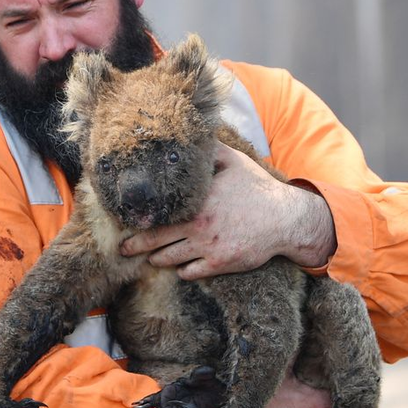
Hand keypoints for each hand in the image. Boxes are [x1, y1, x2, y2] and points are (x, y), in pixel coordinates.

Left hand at [118, 142, 335, 279]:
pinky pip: (190, 273)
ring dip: (157, 259)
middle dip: (135, 246)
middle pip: (154, 241)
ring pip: (169, 259)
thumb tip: (191, 134)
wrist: (284, 219)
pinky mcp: (220, 264)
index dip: (140, 219)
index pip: (157, 213)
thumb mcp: (232, 162)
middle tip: (122, 249)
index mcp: (196, 200)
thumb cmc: (257, 188)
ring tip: (149, 257)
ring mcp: (207, 247)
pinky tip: (179, 266)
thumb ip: (208, 151)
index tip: (127, 221)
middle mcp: (197, 225)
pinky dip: (181, 270)